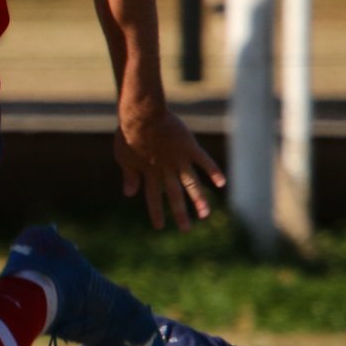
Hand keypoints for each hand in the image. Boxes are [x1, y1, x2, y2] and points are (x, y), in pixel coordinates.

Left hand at [114, 108, 224, 230]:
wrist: (143, 116)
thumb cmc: (128, 135)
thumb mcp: (123, 158)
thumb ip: (129, 176)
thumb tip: (129, 194)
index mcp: (149, 173)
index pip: (153, 198)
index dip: (156, 213)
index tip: (160, 227)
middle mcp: (166, 170)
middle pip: (175, 196)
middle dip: (180, 214)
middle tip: (186, 230)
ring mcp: (179, 160)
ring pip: (192, 184)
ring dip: (199, 200)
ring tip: (205, 214)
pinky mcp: (190, 147)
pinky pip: (205, 161)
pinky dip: (214, 172)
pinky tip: (222, 183)